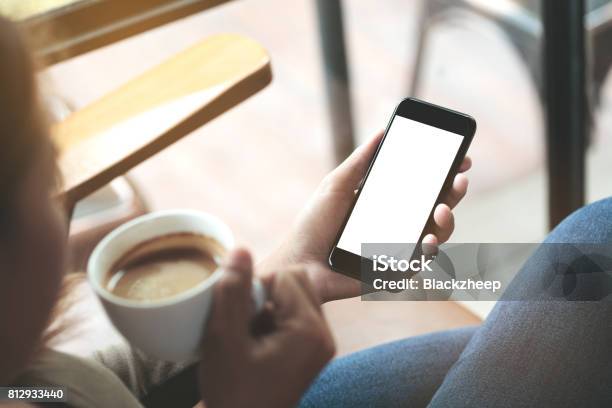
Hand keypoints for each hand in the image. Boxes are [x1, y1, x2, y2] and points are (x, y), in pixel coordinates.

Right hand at [199, 249, 334, 407]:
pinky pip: (294, 313)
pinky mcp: (312, 349)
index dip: (255, 289)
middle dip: (265, 294)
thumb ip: (232, 291)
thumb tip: (240, 249)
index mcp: (310, 331)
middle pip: (295, 281)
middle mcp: (324, 335)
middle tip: (245, 325)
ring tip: (249, 336)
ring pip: (293, 295)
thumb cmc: (232, 392)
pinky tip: (255, 343)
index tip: (240, 318)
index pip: (285, 276)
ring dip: (267, 306)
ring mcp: (320, 343)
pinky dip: (272, 319)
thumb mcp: (224, 339)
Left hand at [260, 131, 471, 302]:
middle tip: (458, 180)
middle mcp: (396, 223)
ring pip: (437, 234)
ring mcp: (398, 247)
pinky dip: (430, 250)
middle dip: (454, 193)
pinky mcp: (395, 270)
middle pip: (436, 207)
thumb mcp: (336, 185)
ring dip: (447, 221)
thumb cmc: (313, 225)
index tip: (461, 159)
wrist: (300, 263)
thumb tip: (382, 132)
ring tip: (440, 211)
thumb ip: (360, 162)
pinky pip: (422, 262)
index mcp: (384, 201)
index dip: (444, 173)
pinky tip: (426, 240)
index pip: (421, 185)